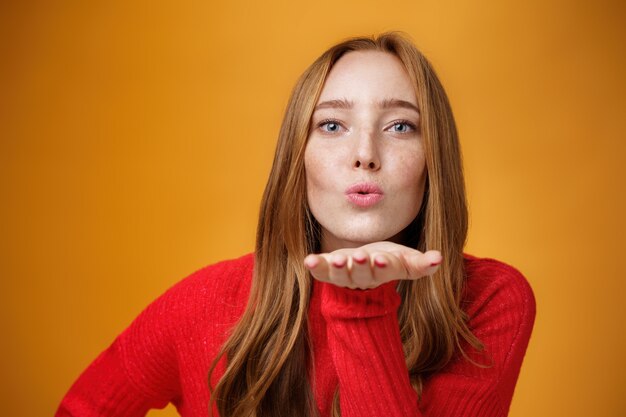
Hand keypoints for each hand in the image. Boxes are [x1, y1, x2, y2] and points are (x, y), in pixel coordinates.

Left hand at [304, 241, 441, 289]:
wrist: (365, 264)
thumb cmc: (388, 259)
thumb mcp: (406, 260)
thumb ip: (421, 263)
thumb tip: (438, 258)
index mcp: (385, 271)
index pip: (386, 270)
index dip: (383, 265)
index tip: (381, 258)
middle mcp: (363, 277)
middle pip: (362, 274)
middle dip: (360, 266)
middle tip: (358, 257)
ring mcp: (345, 275)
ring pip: (340, 275)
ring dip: (337, 268)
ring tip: (337, 259)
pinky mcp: (328, 270)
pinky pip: (320, 271)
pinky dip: (315, 267)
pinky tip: (309, 260)